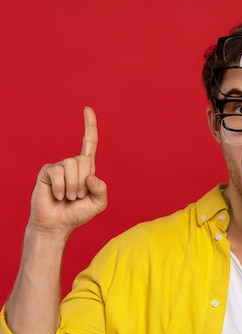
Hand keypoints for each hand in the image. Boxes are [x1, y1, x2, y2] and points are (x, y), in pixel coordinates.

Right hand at [28, 106, 107, 237]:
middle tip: (77, 196)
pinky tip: (58, 196)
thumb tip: (91, 176)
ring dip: (73, 186)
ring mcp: (59, 167)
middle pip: (84, 160)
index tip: (87, 109)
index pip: (89, 143)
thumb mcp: (98, 204)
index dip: (89, 126)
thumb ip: (102, 190)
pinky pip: (58, 172)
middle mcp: (72, 164)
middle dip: (83, 182)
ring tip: (68, 197)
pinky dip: (61, 188)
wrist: (57, 225)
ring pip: (71, 165)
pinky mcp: (47, 172)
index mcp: (86, 169)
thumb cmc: (77, 214)